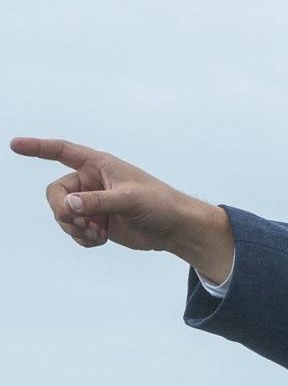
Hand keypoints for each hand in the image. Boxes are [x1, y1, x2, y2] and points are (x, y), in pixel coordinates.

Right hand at [13, 137, 234, 281]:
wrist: (175, 229)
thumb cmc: (160, 204)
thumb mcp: (131, 200)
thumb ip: (99, 201)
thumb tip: (70, 205)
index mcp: (99, 165)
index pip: (62, 151)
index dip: (38, 147)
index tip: (14, 145)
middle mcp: (91, 182)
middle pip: (55, 193)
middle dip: (63, 211)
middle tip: (83, 223)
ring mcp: (93, 203)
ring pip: (62, 215)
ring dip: (75, 228)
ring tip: (99, 233)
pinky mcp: (96, 223)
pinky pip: (74, 231)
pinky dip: (82, 239)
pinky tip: (101, 240)